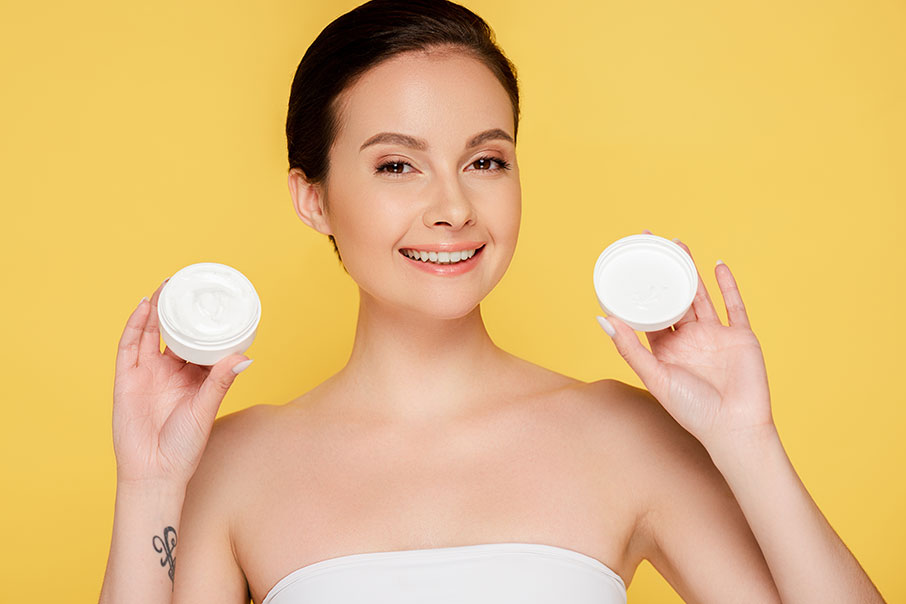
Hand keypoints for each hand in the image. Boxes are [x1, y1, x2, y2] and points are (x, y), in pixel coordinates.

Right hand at [111, 278, 252, 487]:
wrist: (154, 472)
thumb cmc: (184, 447)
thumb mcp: (206, 408)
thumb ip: (221, 381)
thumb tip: (244, 356)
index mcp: (194, 378)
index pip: (200, 343)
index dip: (204, 323)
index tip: (214, 301)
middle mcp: (171, 372)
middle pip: (175, 333)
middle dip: (180, 309)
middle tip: (187, 283)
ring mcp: (148, 374)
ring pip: (152, 334)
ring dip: (158, 310)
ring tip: (167, 287)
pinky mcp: (127, 379)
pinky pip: (130, 346)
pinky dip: (136, 325)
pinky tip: (144, 306)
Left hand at [598, 229, 772, 448]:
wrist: (734, 427)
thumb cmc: (691, 409)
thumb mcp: (655, 375)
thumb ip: (630, 348)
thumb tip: (604, 317)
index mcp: (665, 349)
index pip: (649, 311)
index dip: (639, 289)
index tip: (628, 265)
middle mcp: (688, 339)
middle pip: (673, 296)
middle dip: (663, 270)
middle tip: (651, 241)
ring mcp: (715, 336)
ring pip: (700, 295)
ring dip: (690, 270)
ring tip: (678, 244)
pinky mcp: (739, 337)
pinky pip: (734, 305)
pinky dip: (727, 285)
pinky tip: (717, 265)